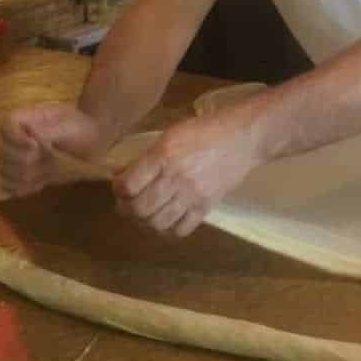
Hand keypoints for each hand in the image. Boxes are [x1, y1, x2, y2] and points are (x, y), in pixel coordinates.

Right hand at [0, 102, 103, 197]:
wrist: (93, 143)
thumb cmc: (81, 129)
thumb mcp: (68, 127)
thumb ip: (49, 131)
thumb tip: (31, 134)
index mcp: (26, 120)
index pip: (6, 126)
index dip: (15, 138)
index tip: (35, 145)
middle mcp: (18, 139)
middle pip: (2, 151)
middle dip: (21, 159)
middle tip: (44, 157)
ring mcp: (20, 158)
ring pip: (3, 170)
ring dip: (22, 174)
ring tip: (43, 171)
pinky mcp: (28, 175)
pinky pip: (12, 186)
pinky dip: (22, 187)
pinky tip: (38, 183)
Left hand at [113, 114, 259, 237]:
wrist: (241, 138)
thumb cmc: (204, 131)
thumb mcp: (171, 134)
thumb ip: (147, 156)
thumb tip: (121, 174)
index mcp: (163, 156)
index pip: (128, 185)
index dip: (118, 189)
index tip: (120, 187)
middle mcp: (175, 178)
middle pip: (140, 208)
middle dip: (127, 209)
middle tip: (128, 205)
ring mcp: (192, 195)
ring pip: (157, 223)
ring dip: (146, 222)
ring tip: (146, 214)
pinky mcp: (206, 207)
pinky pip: (181, 230)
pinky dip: (169, 229)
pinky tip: (168, 220)